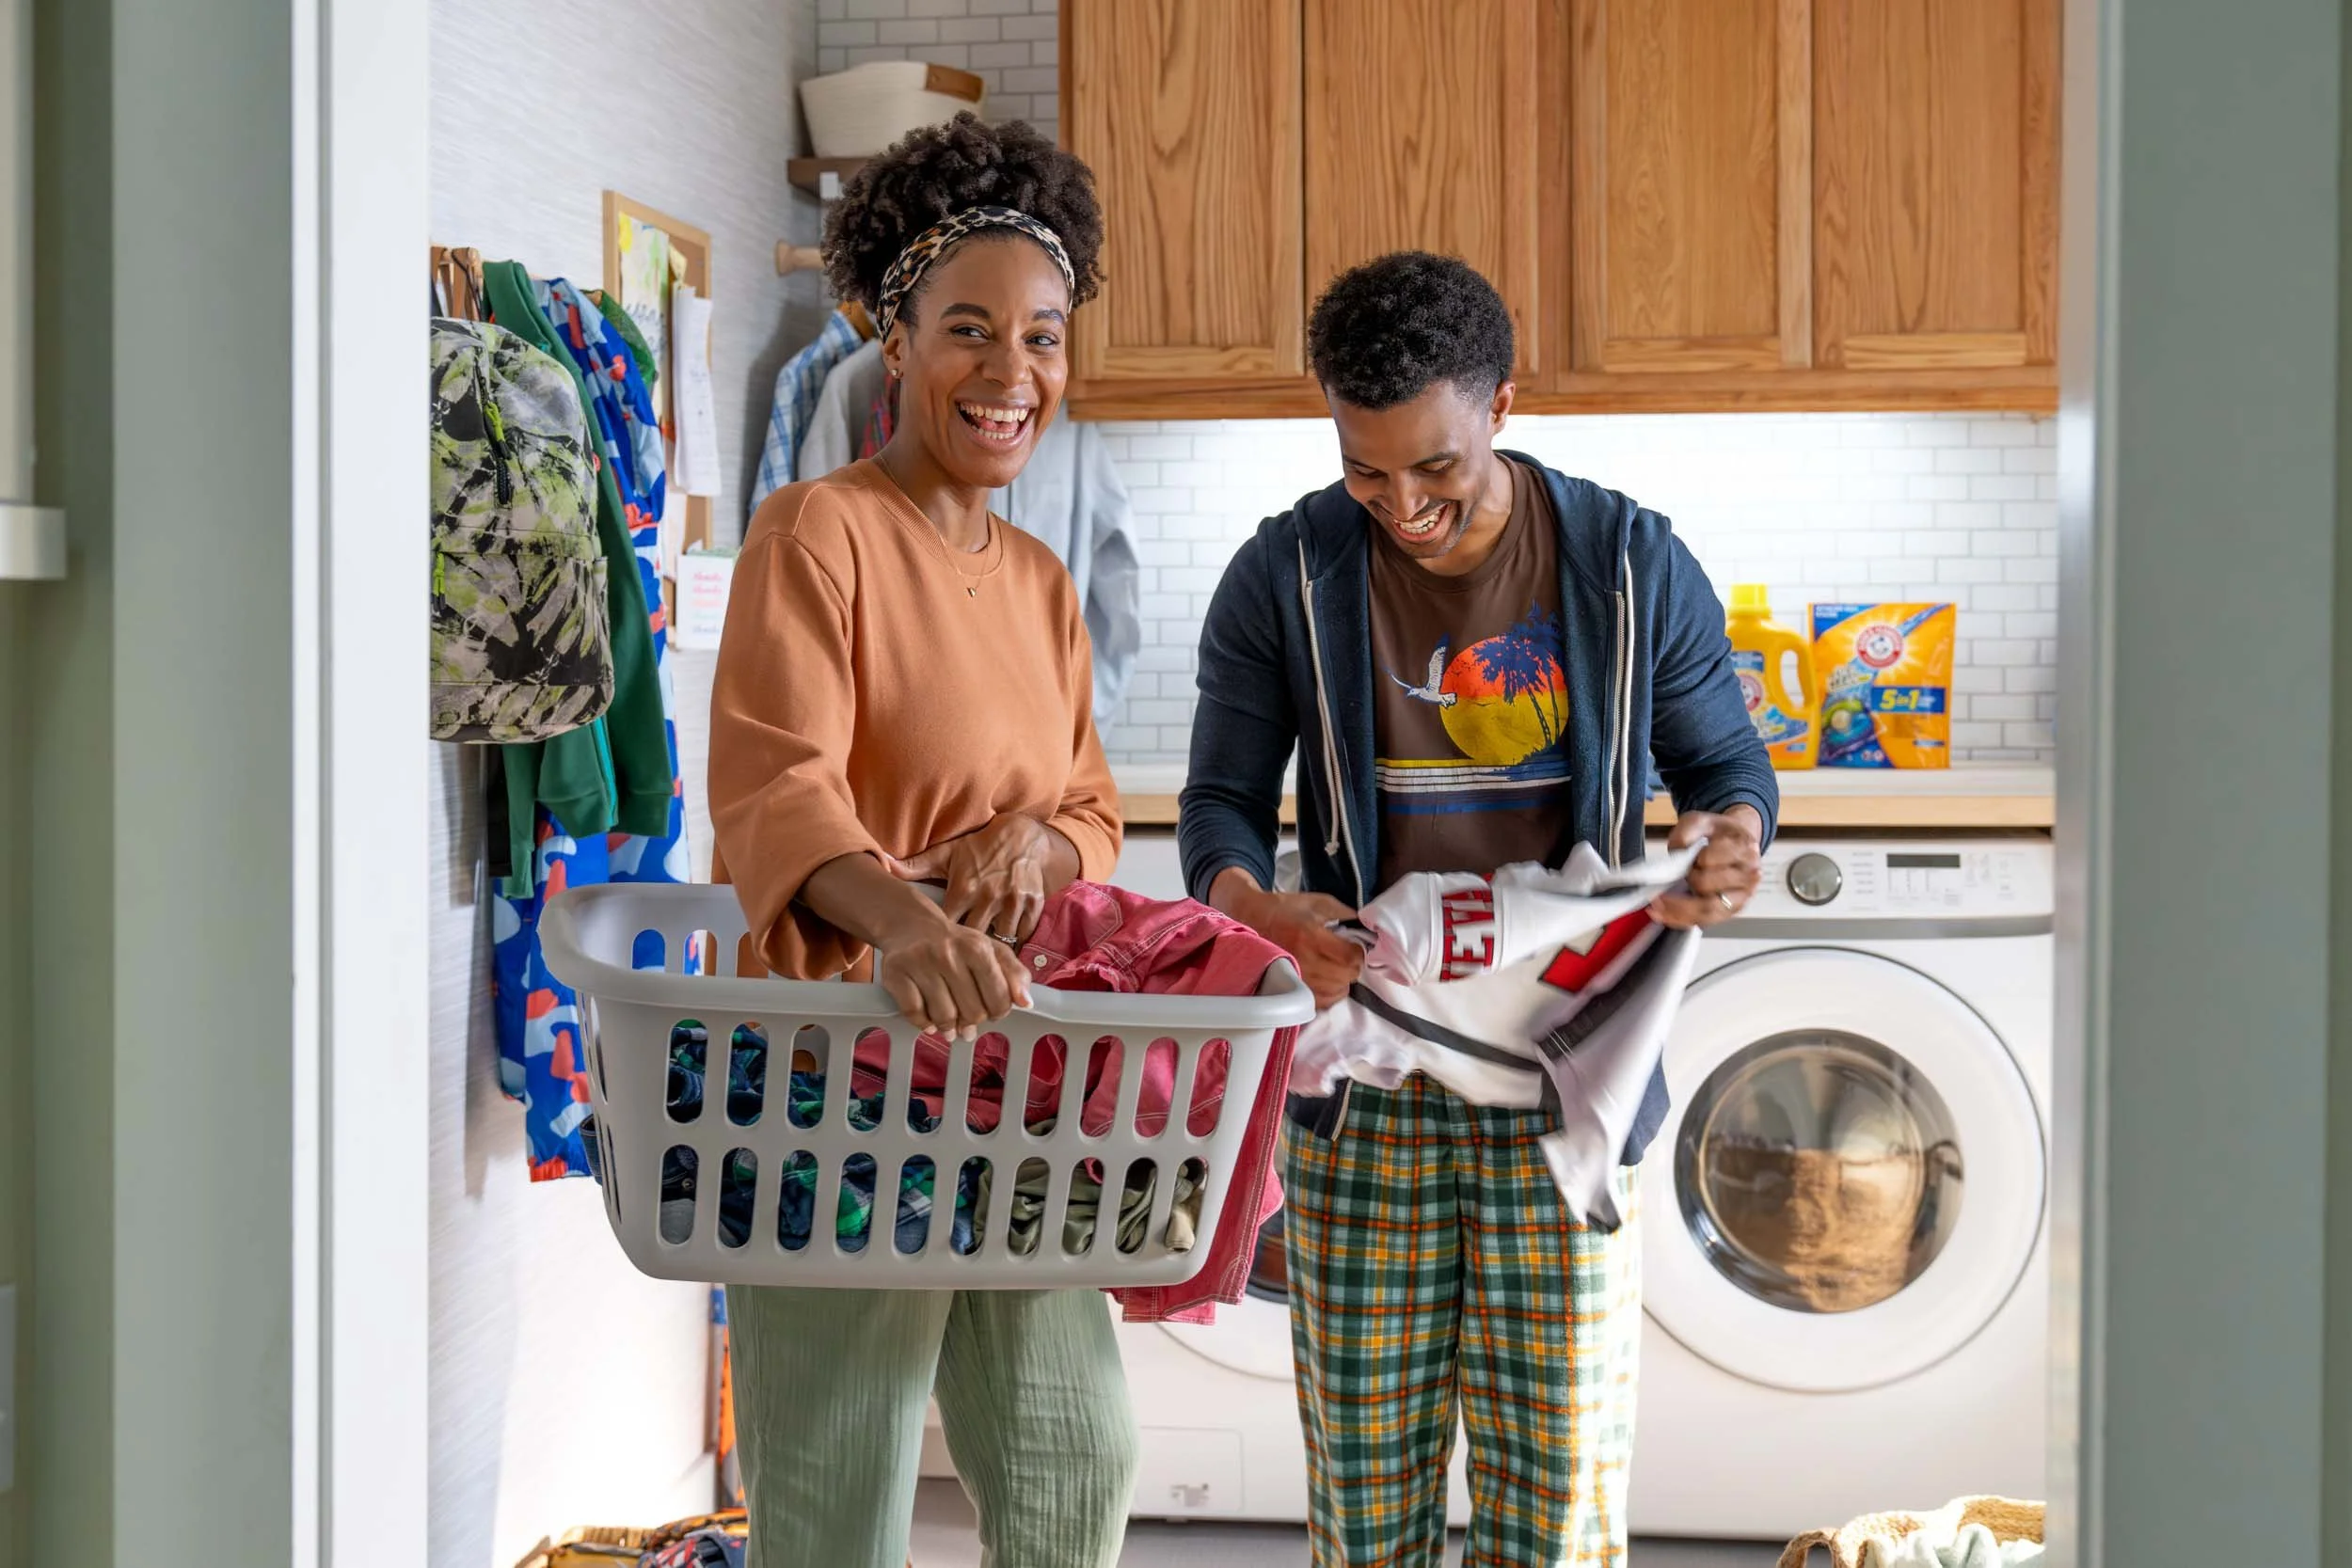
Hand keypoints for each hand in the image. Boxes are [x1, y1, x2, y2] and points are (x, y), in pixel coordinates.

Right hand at [869, 900, 1034, 1039]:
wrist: (910, 925)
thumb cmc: (956, 944)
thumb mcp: (991, 950)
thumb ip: (1015, 974)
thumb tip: (1026, 1003)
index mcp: (977, 948)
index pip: (999, 998)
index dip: (999, 1012)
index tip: (992, 1011)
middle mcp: (948, 954)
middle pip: (972, 1012)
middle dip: (973, 1023)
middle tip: (970, 1023)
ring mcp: (920, 964)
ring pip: (943, 1017)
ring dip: (949, 1029)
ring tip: (951, 1028)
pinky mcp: (896, 974)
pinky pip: (914, 1014)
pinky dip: (924, 1024)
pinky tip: (930, 1022)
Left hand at [888, 814, 1066, 944]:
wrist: (1022, 835)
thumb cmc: (980, 847)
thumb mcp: (947, 854)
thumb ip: (915, 866)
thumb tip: (883, 863)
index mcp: (963, 888)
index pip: (948, 927)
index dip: (943, 942)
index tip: (938, 951)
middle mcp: (988, 897)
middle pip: (974, 941)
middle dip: (968, 953)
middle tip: (962, 962)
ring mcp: (1013, 901)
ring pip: (1002, 941)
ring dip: (994, 951)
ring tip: (984, 958)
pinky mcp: (1033, 904)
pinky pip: (1024, 934)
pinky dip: (1016, 942)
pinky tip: (1007, 947)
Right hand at [1211, 869, 1364, 1007]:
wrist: (1250, 919)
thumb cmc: (1285, 909)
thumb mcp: (1316, 902)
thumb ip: (1344, 912)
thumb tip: (1365, 926)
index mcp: (1312, 936)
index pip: (1351, 957)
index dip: (1359, 953)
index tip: (1354, 946)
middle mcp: (1304, 960)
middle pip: (1346, 976)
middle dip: (1352, 966)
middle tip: (1346, 957)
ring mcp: (1297, 978)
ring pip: (1337, 991)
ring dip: (1343, 980)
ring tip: (1335, 968)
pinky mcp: (1291, 990)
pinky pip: (1323, 1001)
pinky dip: (1331, 993)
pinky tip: (1327, 980)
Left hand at [1651, 806, 1764, 929]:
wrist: (1734, 843)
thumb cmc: (1718, 835)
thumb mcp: (1700, 820)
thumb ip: (1687, 830)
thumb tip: (1678, 849)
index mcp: (1744, 850)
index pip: (1710, 859)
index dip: (1694, 859)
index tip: (1690, 855)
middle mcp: (1748, 876)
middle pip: (1707, 886)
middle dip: (1686, 880)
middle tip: (1678, 873)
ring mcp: (1740, 897)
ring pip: (1706, 910)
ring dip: (1677, 908)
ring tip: (1657, 903)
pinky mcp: (1728, 912)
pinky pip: (1704, 921)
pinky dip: (1680, 919)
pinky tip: (1663, 914)